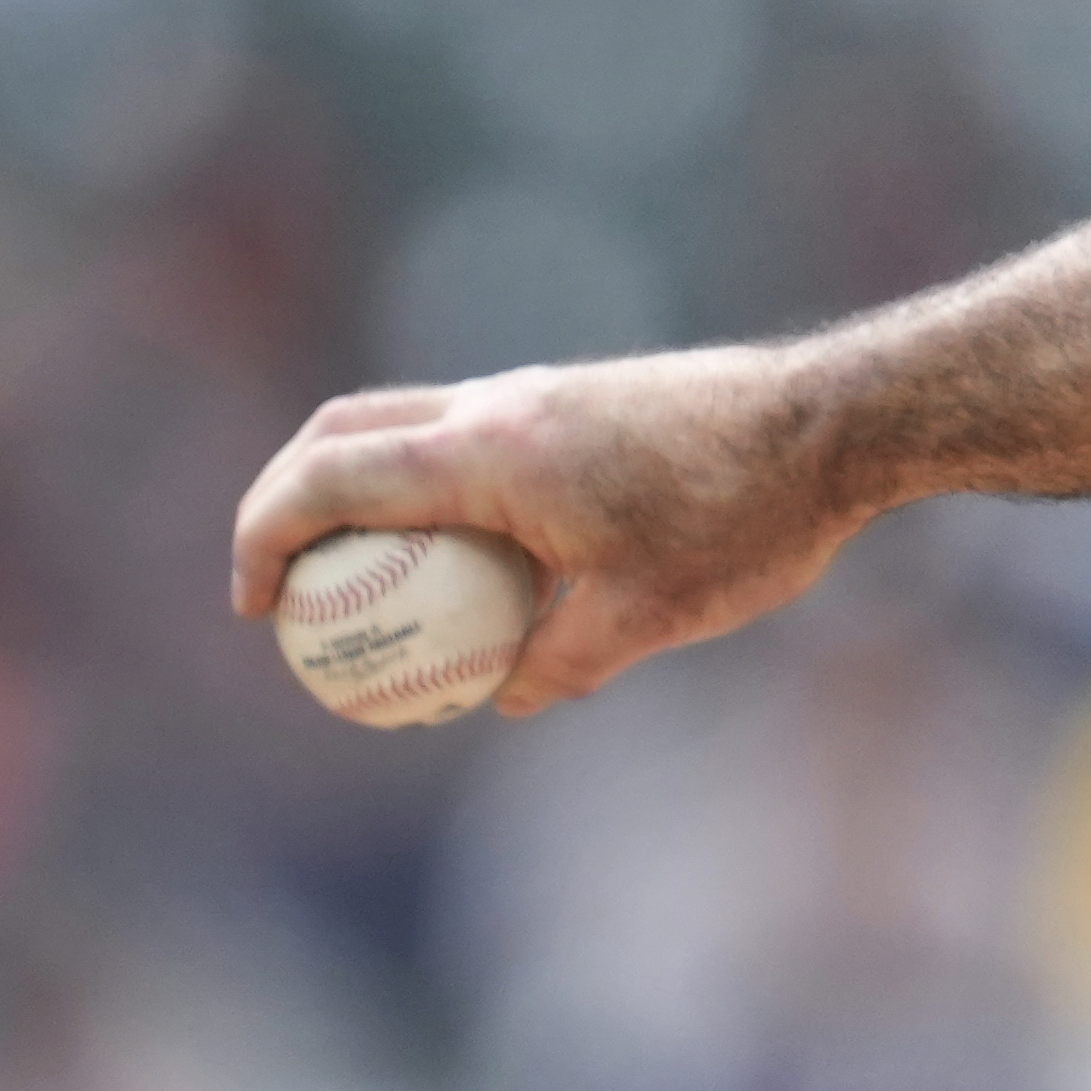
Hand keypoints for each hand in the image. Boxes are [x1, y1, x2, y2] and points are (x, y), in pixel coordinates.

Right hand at [226, 343, 858, 718]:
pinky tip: (466, 563)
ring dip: (359, 490)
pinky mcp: (574, 398)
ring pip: (405, 426)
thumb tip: (501, 698)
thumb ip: (556, 663)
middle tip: (278, 586)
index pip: (330, 478)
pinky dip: (431, 488)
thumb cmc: (745, 518)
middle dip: (285, 502)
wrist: (837, 421)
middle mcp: (498, 403)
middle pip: (343, 433)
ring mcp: (537, 392)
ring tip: (361, 583)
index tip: (253, 607)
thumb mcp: (645, 617)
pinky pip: (466, 437)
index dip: (264, 537)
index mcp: (490, 450)